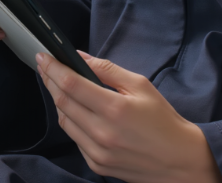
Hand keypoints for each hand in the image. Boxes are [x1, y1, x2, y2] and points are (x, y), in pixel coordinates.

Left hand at [37, 53, 221, 182]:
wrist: (179, 160)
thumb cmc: (162, 119)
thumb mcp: (140, 85)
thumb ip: (108, 70)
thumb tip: (81, 57)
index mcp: (114, 109)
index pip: (72, 84)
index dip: (53, 68)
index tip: (43, 56)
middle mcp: (102, 133)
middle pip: (63, 102)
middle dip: (50, 80)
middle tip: (44, 65)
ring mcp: (98, 153)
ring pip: (64, 121)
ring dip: (57, 100)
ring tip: (56, 83)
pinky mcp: (97, 165)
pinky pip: (75, 138)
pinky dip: (70, 120)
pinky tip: (74, 108)